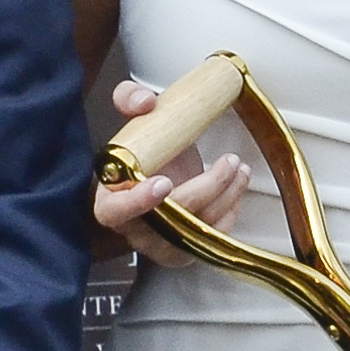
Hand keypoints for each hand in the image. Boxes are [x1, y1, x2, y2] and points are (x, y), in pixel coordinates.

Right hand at [92, 77, 252, 267]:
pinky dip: (231, 211)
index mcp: (110, 200)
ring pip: (196, 230)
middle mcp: (134, 228)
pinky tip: (237, 186)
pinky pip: (211, 239)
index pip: (115, 211)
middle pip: (169, 220)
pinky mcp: (185, 250)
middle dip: (205, 189)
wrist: (152, 180)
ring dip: (226, 197)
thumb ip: (130, 102)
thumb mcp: (134, 124)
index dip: (138, 200)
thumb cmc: (140, 159)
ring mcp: (160, 244)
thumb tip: (144, 101)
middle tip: (227, 162)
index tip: (162, 182)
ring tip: (239, 167)